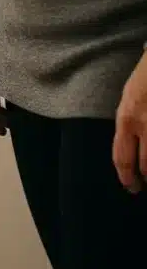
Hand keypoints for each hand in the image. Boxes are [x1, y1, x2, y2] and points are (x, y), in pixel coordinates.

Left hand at [112, 52, 146, 192]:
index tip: (131, 187)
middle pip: (146, 166)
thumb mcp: (128, 101)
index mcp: (127, 119)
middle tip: (145, 186)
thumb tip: (129, 151)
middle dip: (146, 180)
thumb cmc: (145, 81)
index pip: (122, 158)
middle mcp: (144, 125)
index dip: (126, 178)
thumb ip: (128, 125)